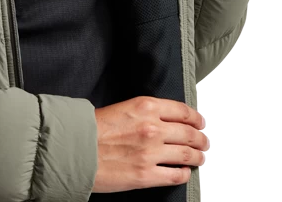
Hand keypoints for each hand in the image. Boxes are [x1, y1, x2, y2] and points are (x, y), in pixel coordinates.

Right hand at [92, 96, 210, 192]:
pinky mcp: (147, 175)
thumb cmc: (93, 128)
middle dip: (201, 138)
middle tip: (205, 141)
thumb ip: (146, 112)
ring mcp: (151, 152)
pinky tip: (184, 172)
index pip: (183, 111)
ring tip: (200, 157)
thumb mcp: (124, 108)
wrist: (76, 149)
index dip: (196, 118)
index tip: (200, 122)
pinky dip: (183, 174)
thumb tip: (164, 119)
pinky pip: (175, 175)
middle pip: (189, 133)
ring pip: (187, 154)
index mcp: (146, 106)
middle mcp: (153, 127)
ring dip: (197, 156)